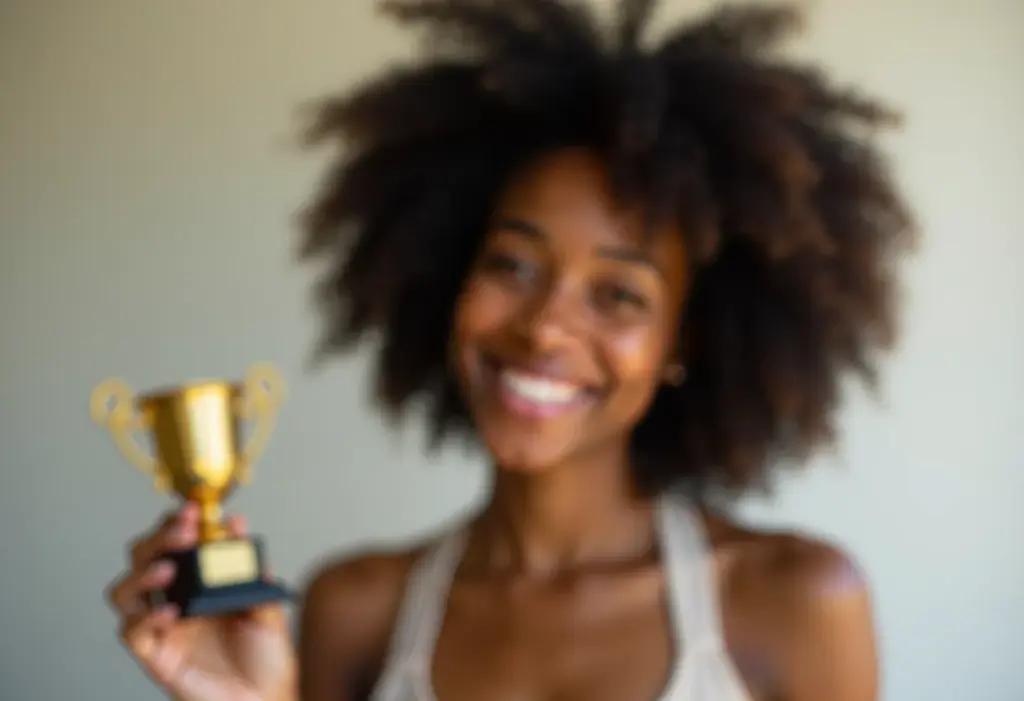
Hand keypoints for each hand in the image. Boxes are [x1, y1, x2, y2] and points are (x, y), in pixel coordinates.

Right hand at [105, 504, 295, 700]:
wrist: (266, 700)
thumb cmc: (266, 656)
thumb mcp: (265, 605)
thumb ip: (249, 569)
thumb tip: (236, 524)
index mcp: (199, 581)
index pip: (174, 542)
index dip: (176, 522)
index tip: (192, 508)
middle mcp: (175, 599)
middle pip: (142, 558)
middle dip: (158, 538)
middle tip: (183, 530)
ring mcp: (162, 627)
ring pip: (124, 592)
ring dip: (142, 574)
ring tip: (169, 569)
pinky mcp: (155, 656)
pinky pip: (132, 633)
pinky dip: (146, 618)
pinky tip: (171, 612)